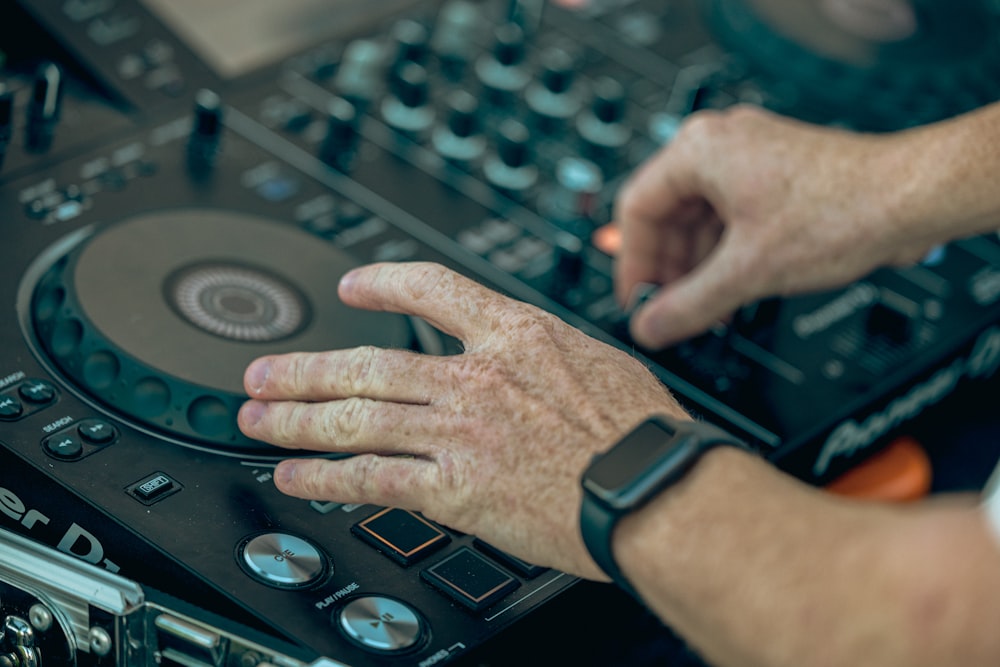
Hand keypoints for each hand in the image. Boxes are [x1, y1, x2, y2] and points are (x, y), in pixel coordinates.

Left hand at [238, 261, 686, 577]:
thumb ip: (545, 355)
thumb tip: (529, 354)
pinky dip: (326, 477)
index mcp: (516, 335)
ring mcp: (460, 431)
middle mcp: (476, 377)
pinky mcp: (456, 487)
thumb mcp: (597, 362)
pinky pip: (373, 478)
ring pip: (356, 417)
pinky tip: (294, 476)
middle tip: (261, 372)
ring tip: (256, 419)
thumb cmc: (641, 433)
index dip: (383, 283)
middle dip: (304, 369)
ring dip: (296, 418)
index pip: (432, 290)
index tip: (351, 285)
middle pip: (369, 363)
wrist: (653, 487)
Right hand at [613, 104, 933, 348]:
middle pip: (667, 215)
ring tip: (707, 309)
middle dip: (670, 270)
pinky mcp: (774, 176)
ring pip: (699, 220)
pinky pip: (729, 218)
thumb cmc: (842, 210)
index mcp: (700, 151)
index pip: (637, 210)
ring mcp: (750, 158)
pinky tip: (732, 290)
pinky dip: (725, 255)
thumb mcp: (748, 271)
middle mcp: (720, 146)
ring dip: (698, 268)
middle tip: (672, 312)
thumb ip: (688, 305)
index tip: (638, 303)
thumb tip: (649, 329)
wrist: (913, 198)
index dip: (633, 264)